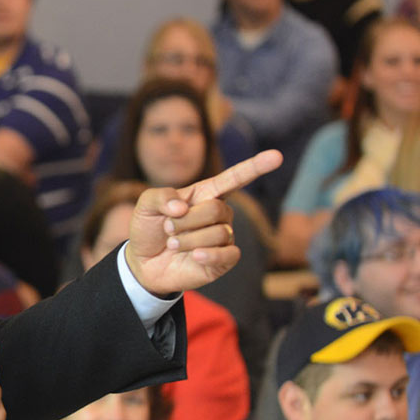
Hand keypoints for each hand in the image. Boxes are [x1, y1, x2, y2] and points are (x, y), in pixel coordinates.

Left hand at [124, 150, 282, 296]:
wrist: (143, 263)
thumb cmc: (149, 229)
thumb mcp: (146, 206)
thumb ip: (160, 196)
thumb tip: (183, 207)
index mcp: (206, 194)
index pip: (234, 178)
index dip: (255, 167)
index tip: (276, 156)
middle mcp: (219, 214)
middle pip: (216, 209)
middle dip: (186, 220)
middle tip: (168, 228)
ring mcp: (223, 237)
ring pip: (218, 233)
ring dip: (188, 239)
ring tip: (172, 243)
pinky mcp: (224, 260)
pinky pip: (228, 254)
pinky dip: (210, 255)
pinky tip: (195, 256)